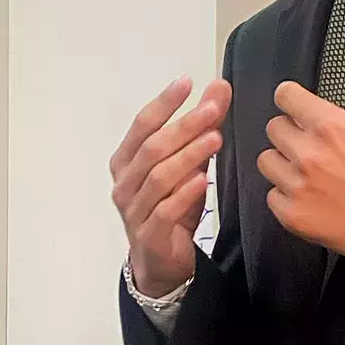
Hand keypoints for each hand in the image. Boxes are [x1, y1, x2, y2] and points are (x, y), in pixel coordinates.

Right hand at [111, 76, 233, 296]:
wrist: (162, 262)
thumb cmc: (172, 206)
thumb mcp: (190, 162)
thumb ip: (202, 125)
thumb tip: (219, 87)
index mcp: (127, 160)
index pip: (142, 125)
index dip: (164, 103)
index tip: (186, 82)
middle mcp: (125, 183)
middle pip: (152, 148)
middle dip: (183, 125)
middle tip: (212, 109)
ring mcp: (134, 210)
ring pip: (158, 177)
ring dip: (188, 156)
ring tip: (215, 139)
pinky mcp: (149, 235)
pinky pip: (164, 211)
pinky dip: (184, 194)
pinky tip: (202, 180)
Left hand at [260, 24, 344, 259]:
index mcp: (327, 123)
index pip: (284, 96)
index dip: (295, 101)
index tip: (305, 111)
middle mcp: (307, 152)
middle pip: (273, 128)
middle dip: (291, 132)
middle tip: (315, 145)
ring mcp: (298, 186)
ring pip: (267, 161)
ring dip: (284, 163)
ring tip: (309, 171)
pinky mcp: (294, 216)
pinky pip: (271, 196)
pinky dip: (286, 196)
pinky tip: (310, 195)